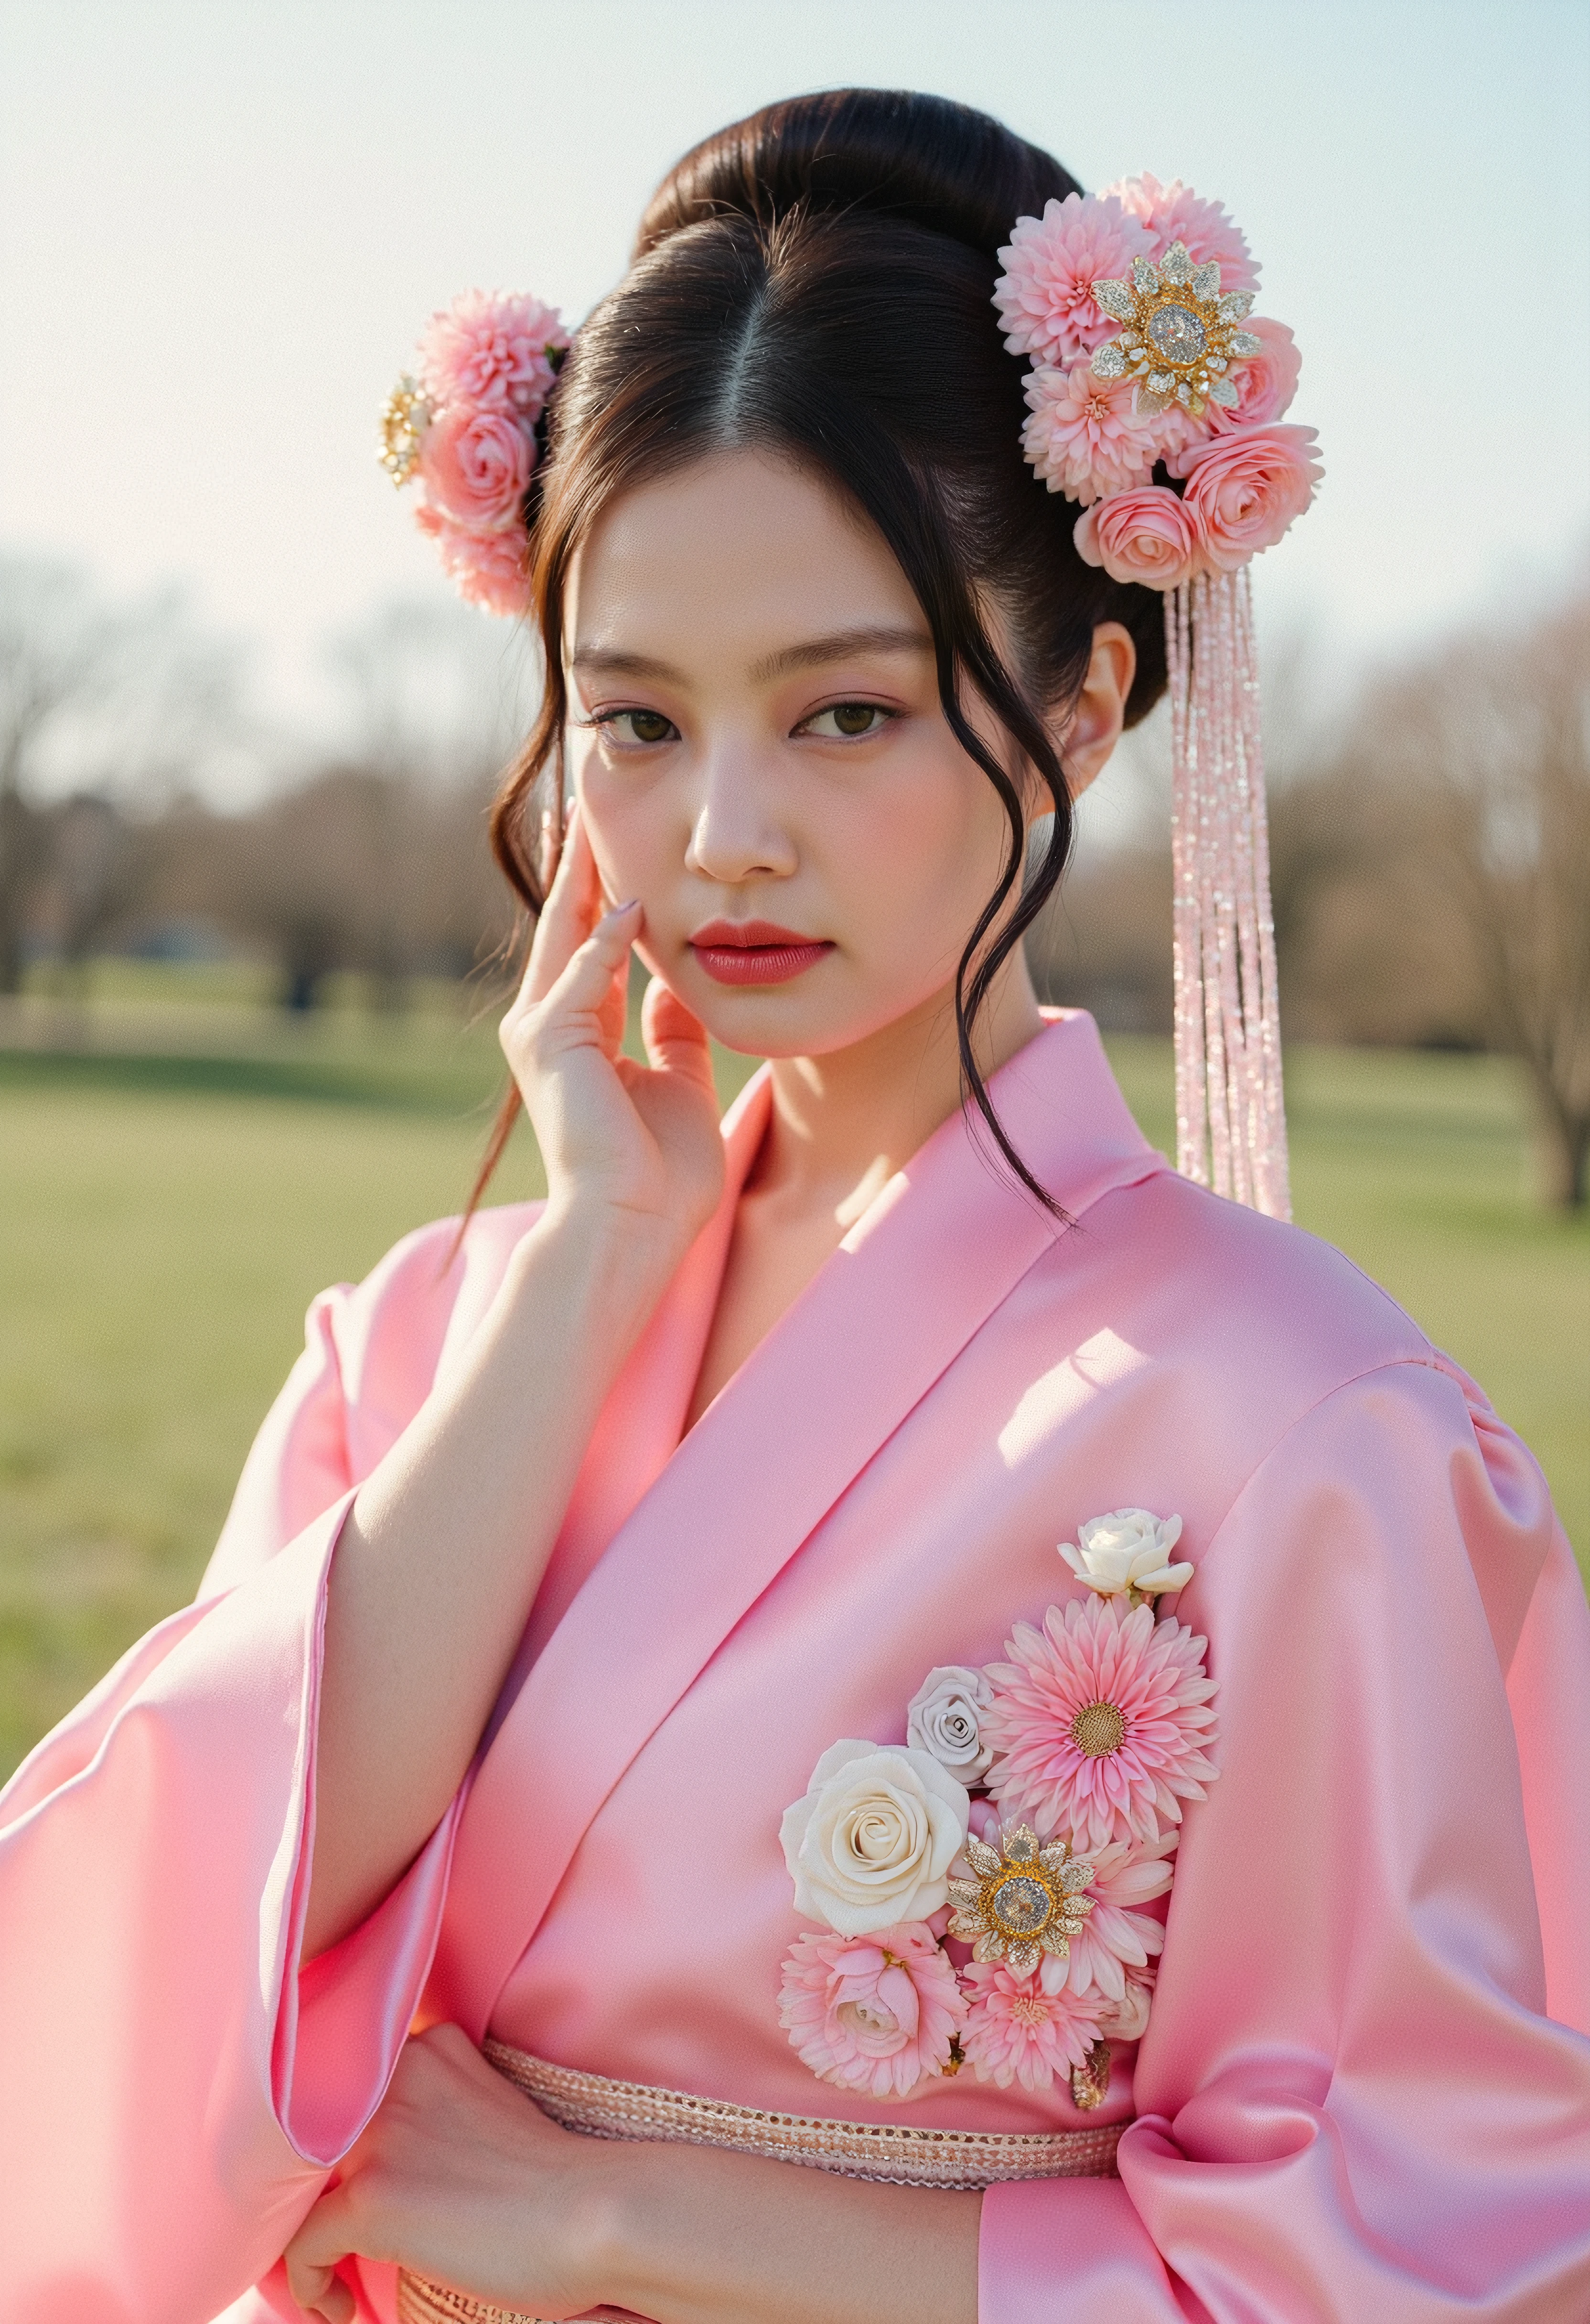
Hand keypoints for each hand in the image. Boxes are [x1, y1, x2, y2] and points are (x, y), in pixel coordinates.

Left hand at [283, 2024, 618, 2323]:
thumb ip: (437, 2101)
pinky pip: (301, 2246)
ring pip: (294, 2191)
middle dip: (316, 2191)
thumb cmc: (555, 2178)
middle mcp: (395, 2075)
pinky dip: (309, 2284)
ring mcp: (381, 2135)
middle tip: (338, 2238)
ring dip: (306, 2237)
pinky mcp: (373, 2198)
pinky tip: (340, 2306)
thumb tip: (393, 2153)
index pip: (346, 2086)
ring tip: (337, 2276)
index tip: (354, 2188)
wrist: (594, 2213)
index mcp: (428, 2045)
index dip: (338, 2144)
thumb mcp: (490, 2105)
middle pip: (312, 2135)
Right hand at [500, 804, 723, 1263]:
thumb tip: (675, 984)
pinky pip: (583, 976)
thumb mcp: (679, 1080)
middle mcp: (549, 1025)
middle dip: (576, 865)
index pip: (587, 945)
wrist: (632, 1226)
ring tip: (588, 819)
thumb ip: (673, 1029)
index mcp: (580, 1034)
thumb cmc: (659, 1172)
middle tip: (581, 803)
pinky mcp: (551, 1043)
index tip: (607, 843)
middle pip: (565, 925)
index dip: (601, 893)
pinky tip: (633, 903)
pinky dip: (607, 940)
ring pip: (564, 935)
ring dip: (580, 877)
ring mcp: (542, 1032)